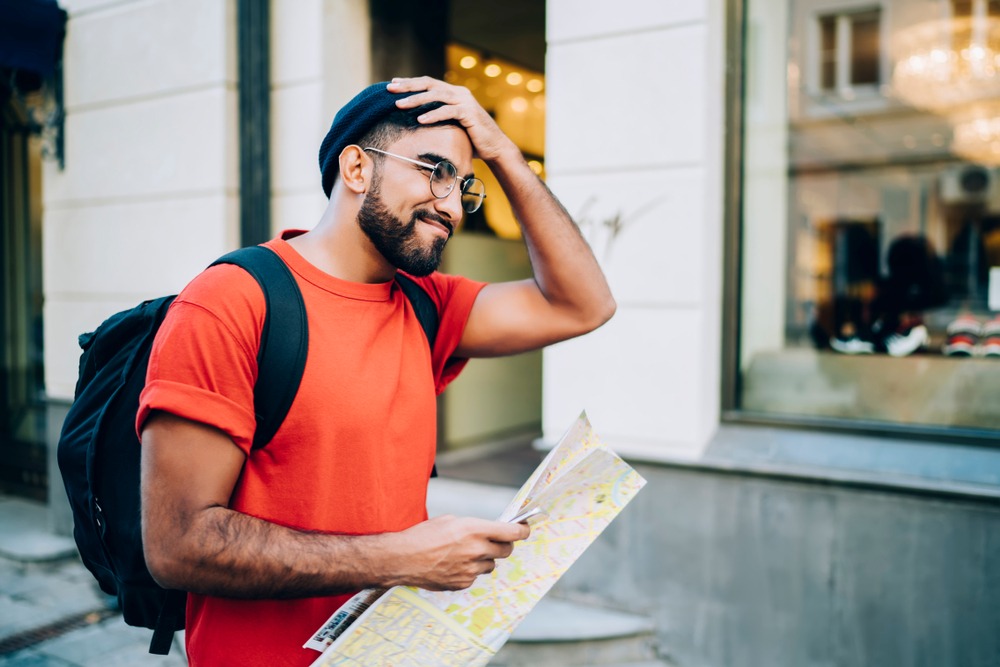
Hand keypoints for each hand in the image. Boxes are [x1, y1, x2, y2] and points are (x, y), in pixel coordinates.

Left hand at [387, 77, 517, 162]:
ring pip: (437, 96)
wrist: (494, 147)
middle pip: (429, 85)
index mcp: (454, 93)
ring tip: (400, 105)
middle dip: (408, 86)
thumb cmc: (471, 139)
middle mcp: (459, 93)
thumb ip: (438, 118)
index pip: (428, 83)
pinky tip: (420, 120)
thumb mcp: (451, 125)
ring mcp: (465, 101)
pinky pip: (448, 111)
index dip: (410, 83)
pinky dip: (433, 115)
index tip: (392, 84)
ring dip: (416, 100)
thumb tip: (414, 121)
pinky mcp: (470, 113)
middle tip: (390, 89)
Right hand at [390, 515, 529, 590]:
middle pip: (506, 550)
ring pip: (490, 564)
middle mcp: (476, 550)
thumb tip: (490, 531)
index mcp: (474, 529)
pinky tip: (452, 564)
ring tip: (464, 553)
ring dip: (484, 558)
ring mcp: (470, 570)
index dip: (522, 530)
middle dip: (504, 544)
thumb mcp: (450, 520)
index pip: (511, 532)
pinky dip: (469, 570)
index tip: (525, 529)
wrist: (402, 559)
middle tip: (495, 541)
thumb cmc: (423, 535)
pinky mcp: (463, 583)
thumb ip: (474, 526)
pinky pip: (475, 576)